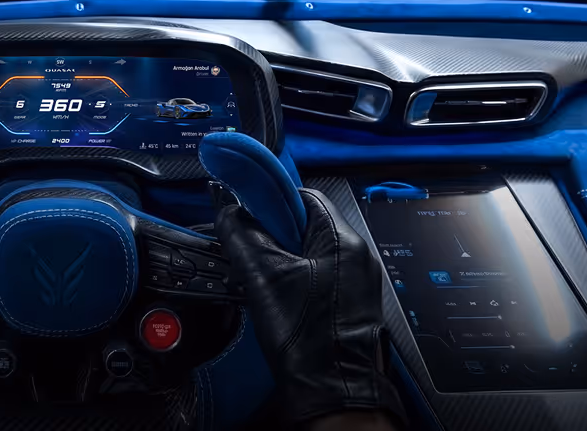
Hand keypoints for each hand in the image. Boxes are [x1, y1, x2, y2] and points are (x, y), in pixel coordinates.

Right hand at [215, 188, 404, 428]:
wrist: (332, 390)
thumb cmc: (309, 339)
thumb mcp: (263, 277)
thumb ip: (242, 235)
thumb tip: (228, 210)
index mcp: (343, 241)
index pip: (304, 197)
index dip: (272, 202)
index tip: (248, 211)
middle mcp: (358, 257)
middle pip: (307, 226)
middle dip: (274, 235)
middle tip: (251, 251)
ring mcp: (357, 282)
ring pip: (311, 254)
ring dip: (284, 260)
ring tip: (263, 279)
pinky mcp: (351, 304)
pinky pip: (319, 277)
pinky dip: (296, 280)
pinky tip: (280, 298)